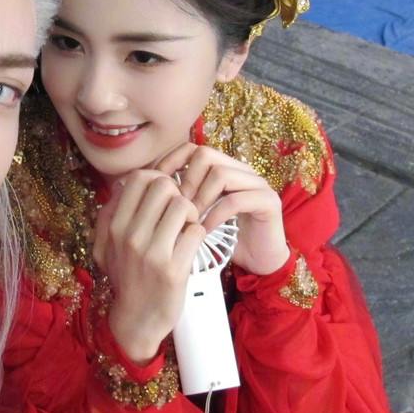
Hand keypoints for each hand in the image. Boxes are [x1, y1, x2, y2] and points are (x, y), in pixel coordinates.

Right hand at [93, 169, 205, 364]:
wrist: (136, 320)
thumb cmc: (126, 279)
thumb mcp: (105, 247)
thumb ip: (108, 215)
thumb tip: (121, 184)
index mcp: (115, 227)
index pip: (139, 178)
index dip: (158, 179)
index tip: (164, 196)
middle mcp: (131, 237)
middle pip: (163, 186)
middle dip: (178, 193)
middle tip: (180, 212)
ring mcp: (152, 253)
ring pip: (183, 205)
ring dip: (191, 213)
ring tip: (187, 227)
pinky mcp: (174, 269)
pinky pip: (196, 231)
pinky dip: (198, 234)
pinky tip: (191, 244)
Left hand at [153, 143, 288, 277]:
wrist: (259, 264)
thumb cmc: (224, 240)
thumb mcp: (196, 216)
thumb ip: (179, 200)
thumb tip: (145, 188)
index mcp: (224, 168)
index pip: (192, 149)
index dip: (171, 163)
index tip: (157, 187)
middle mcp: (241, 170)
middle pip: (206, 155)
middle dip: (186, 182)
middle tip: (177, 207)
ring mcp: (257, 184)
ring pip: (221, 174)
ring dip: (200, 198)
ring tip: (191, 220)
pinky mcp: (269, 201)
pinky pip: (236, 200)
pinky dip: (215, 215)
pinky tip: (204, 230)